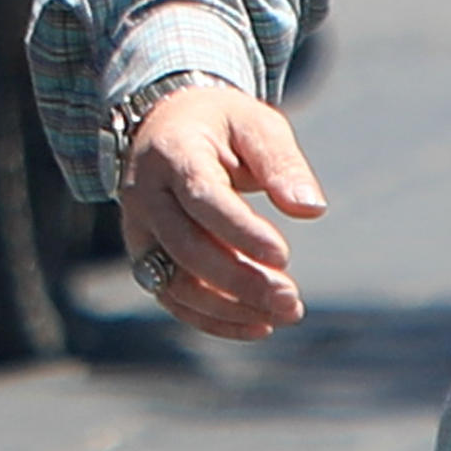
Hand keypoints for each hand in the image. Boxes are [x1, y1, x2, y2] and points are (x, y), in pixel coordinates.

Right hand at [117, 79, 325, 341]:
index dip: (240, 231)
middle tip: (291, 299)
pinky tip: (257, 325)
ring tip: (282, 314)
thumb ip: (282, 164)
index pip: (201, 197)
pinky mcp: (145, 255)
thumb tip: (311, 209)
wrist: (165, 125)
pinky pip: (171, 298)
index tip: (284, 256)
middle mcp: (145, 193)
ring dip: (229, 307)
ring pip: (173, 282)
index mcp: (172, 152)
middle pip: (186, 248)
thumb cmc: (221, 125)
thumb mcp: (256, 126)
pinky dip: (212, 319)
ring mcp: (139, 228)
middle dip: (240, 280)